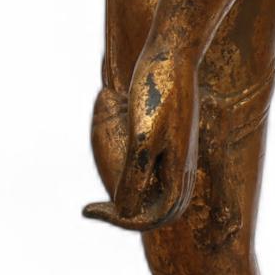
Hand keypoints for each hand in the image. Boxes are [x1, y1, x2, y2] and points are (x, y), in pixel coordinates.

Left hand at [83, 51, 200, 230]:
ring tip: (107, 198)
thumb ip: (135, 177)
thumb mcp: (142, 139)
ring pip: (163, 194)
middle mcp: (183, 166)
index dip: (121, 221)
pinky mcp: (176, 137)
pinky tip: (120, 168)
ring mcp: (181, 151)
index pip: (153, 217)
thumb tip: (125, 212)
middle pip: (161, 212)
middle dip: (129, 216)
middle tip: (97, 209)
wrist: (173, 53)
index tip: (90, 210)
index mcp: (177, 172)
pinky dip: (141, 182)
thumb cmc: (156, 94)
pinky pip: (162, 174)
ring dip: (136, 201)